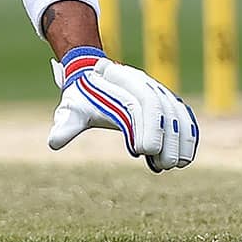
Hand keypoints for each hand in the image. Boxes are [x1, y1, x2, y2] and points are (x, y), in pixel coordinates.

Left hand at [47, 47, 198, 171]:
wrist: (91, 76)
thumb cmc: (82, 96)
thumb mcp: (71, 108)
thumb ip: (66, 124)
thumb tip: (53, 142)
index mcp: (121, 84)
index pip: (142, 102)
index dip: (146, 126)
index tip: (141, 151)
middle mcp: (143, 84)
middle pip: (162, 108)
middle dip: (166, 137)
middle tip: (160, 165)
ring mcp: (157, 91)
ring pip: (176, 112)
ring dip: (180, 140)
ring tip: (171, 165)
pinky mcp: (166, 102)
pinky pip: (183, 116)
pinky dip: (188, 135)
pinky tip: (185, 157)